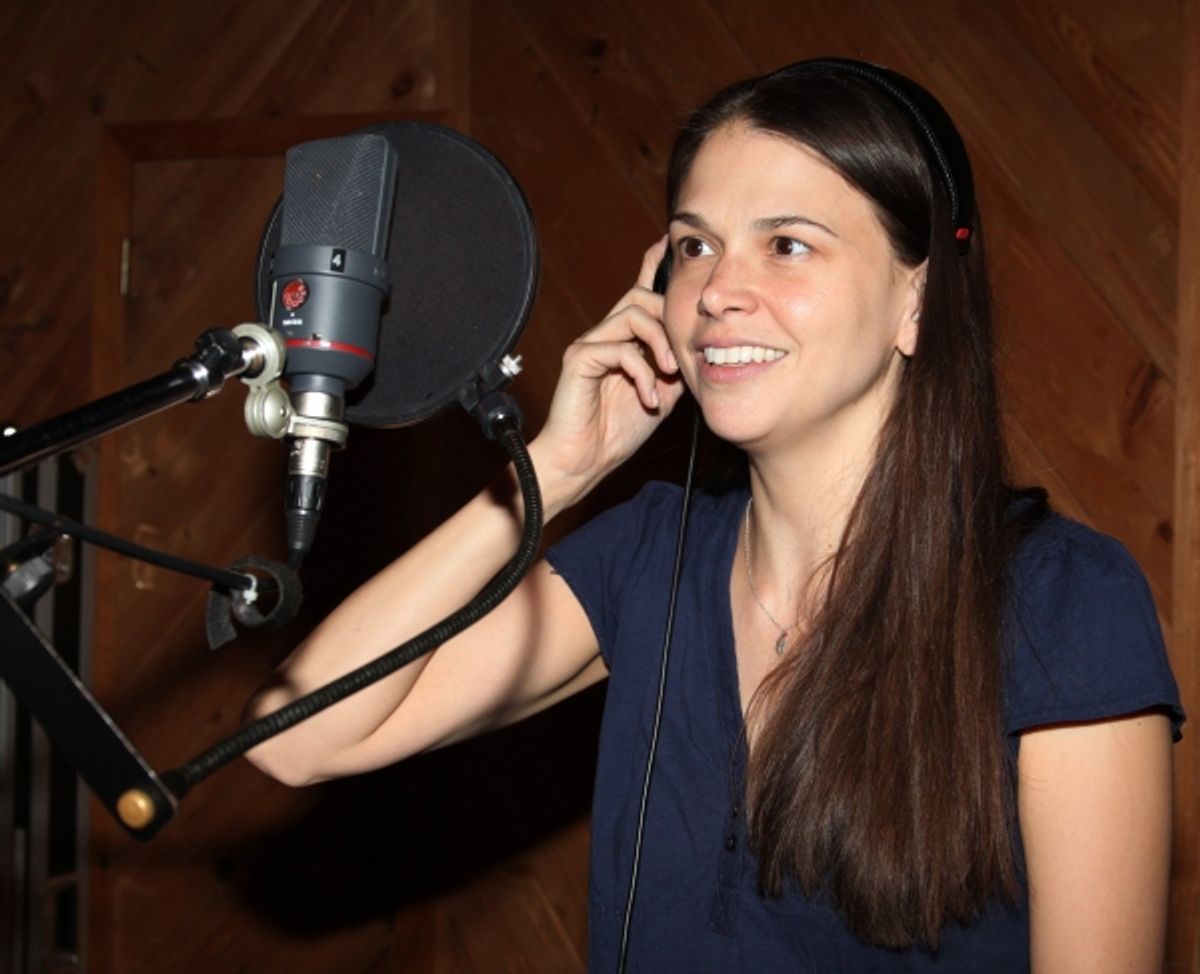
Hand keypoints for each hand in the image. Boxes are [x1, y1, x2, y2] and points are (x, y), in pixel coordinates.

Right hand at [532, 237, 684, 510]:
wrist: (584, 461)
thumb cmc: (618, 431)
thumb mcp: (662, 395)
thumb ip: (675, 367)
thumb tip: (701, 348)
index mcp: (625, 340)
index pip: (640, 291)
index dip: (654, 264)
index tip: (672, 242)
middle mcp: (605, 334)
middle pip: (641, 297)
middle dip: (668, 321)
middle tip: (679, 360)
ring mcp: (590, 344)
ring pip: (632, 314)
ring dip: (658, 343)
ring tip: (667, 375)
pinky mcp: (579, 359)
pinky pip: (618, 348)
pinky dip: (641, 374)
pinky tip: (648, 399)